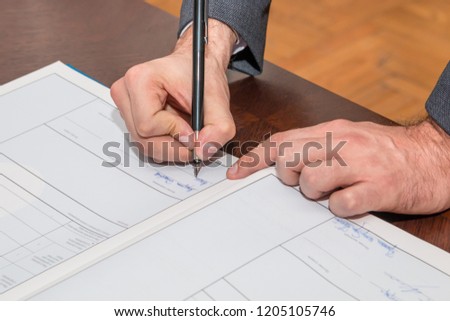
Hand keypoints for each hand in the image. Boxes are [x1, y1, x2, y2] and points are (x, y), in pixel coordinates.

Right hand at [110, 19, 235, 162]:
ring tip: (187, 131)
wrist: (198, 65)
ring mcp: (125, 104)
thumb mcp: (218, 101)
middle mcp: (125, 92)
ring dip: (171, 146)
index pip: (148, 125)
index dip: (175, 133)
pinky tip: (177, 131)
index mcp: (140, 79)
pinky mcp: (129, 115)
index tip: (193, 130)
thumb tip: (202, 152)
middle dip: (174, 146)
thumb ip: (218, 129)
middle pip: (143, 140)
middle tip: (194, 140)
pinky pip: (145, 142)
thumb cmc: (203, 74)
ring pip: (143, 145)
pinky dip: (165, 144)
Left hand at [227, 119, 449, 216]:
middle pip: (289, 159)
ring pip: (311, 182)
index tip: (236, 174)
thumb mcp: (348, 137)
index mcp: (332, 130)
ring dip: (316, 194)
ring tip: (335, 191)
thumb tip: (279, 159)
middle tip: (307, 181)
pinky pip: (341, 204)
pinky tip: (352, 202)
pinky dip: (340, 208)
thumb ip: (315, 145)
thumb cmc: (386, 150)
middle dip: (289, 176)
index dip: (255, 159)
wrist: (434, 157)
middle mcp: (343, 143)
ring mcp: (361, 166)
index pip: (281, 140)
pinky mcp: (378, 189)